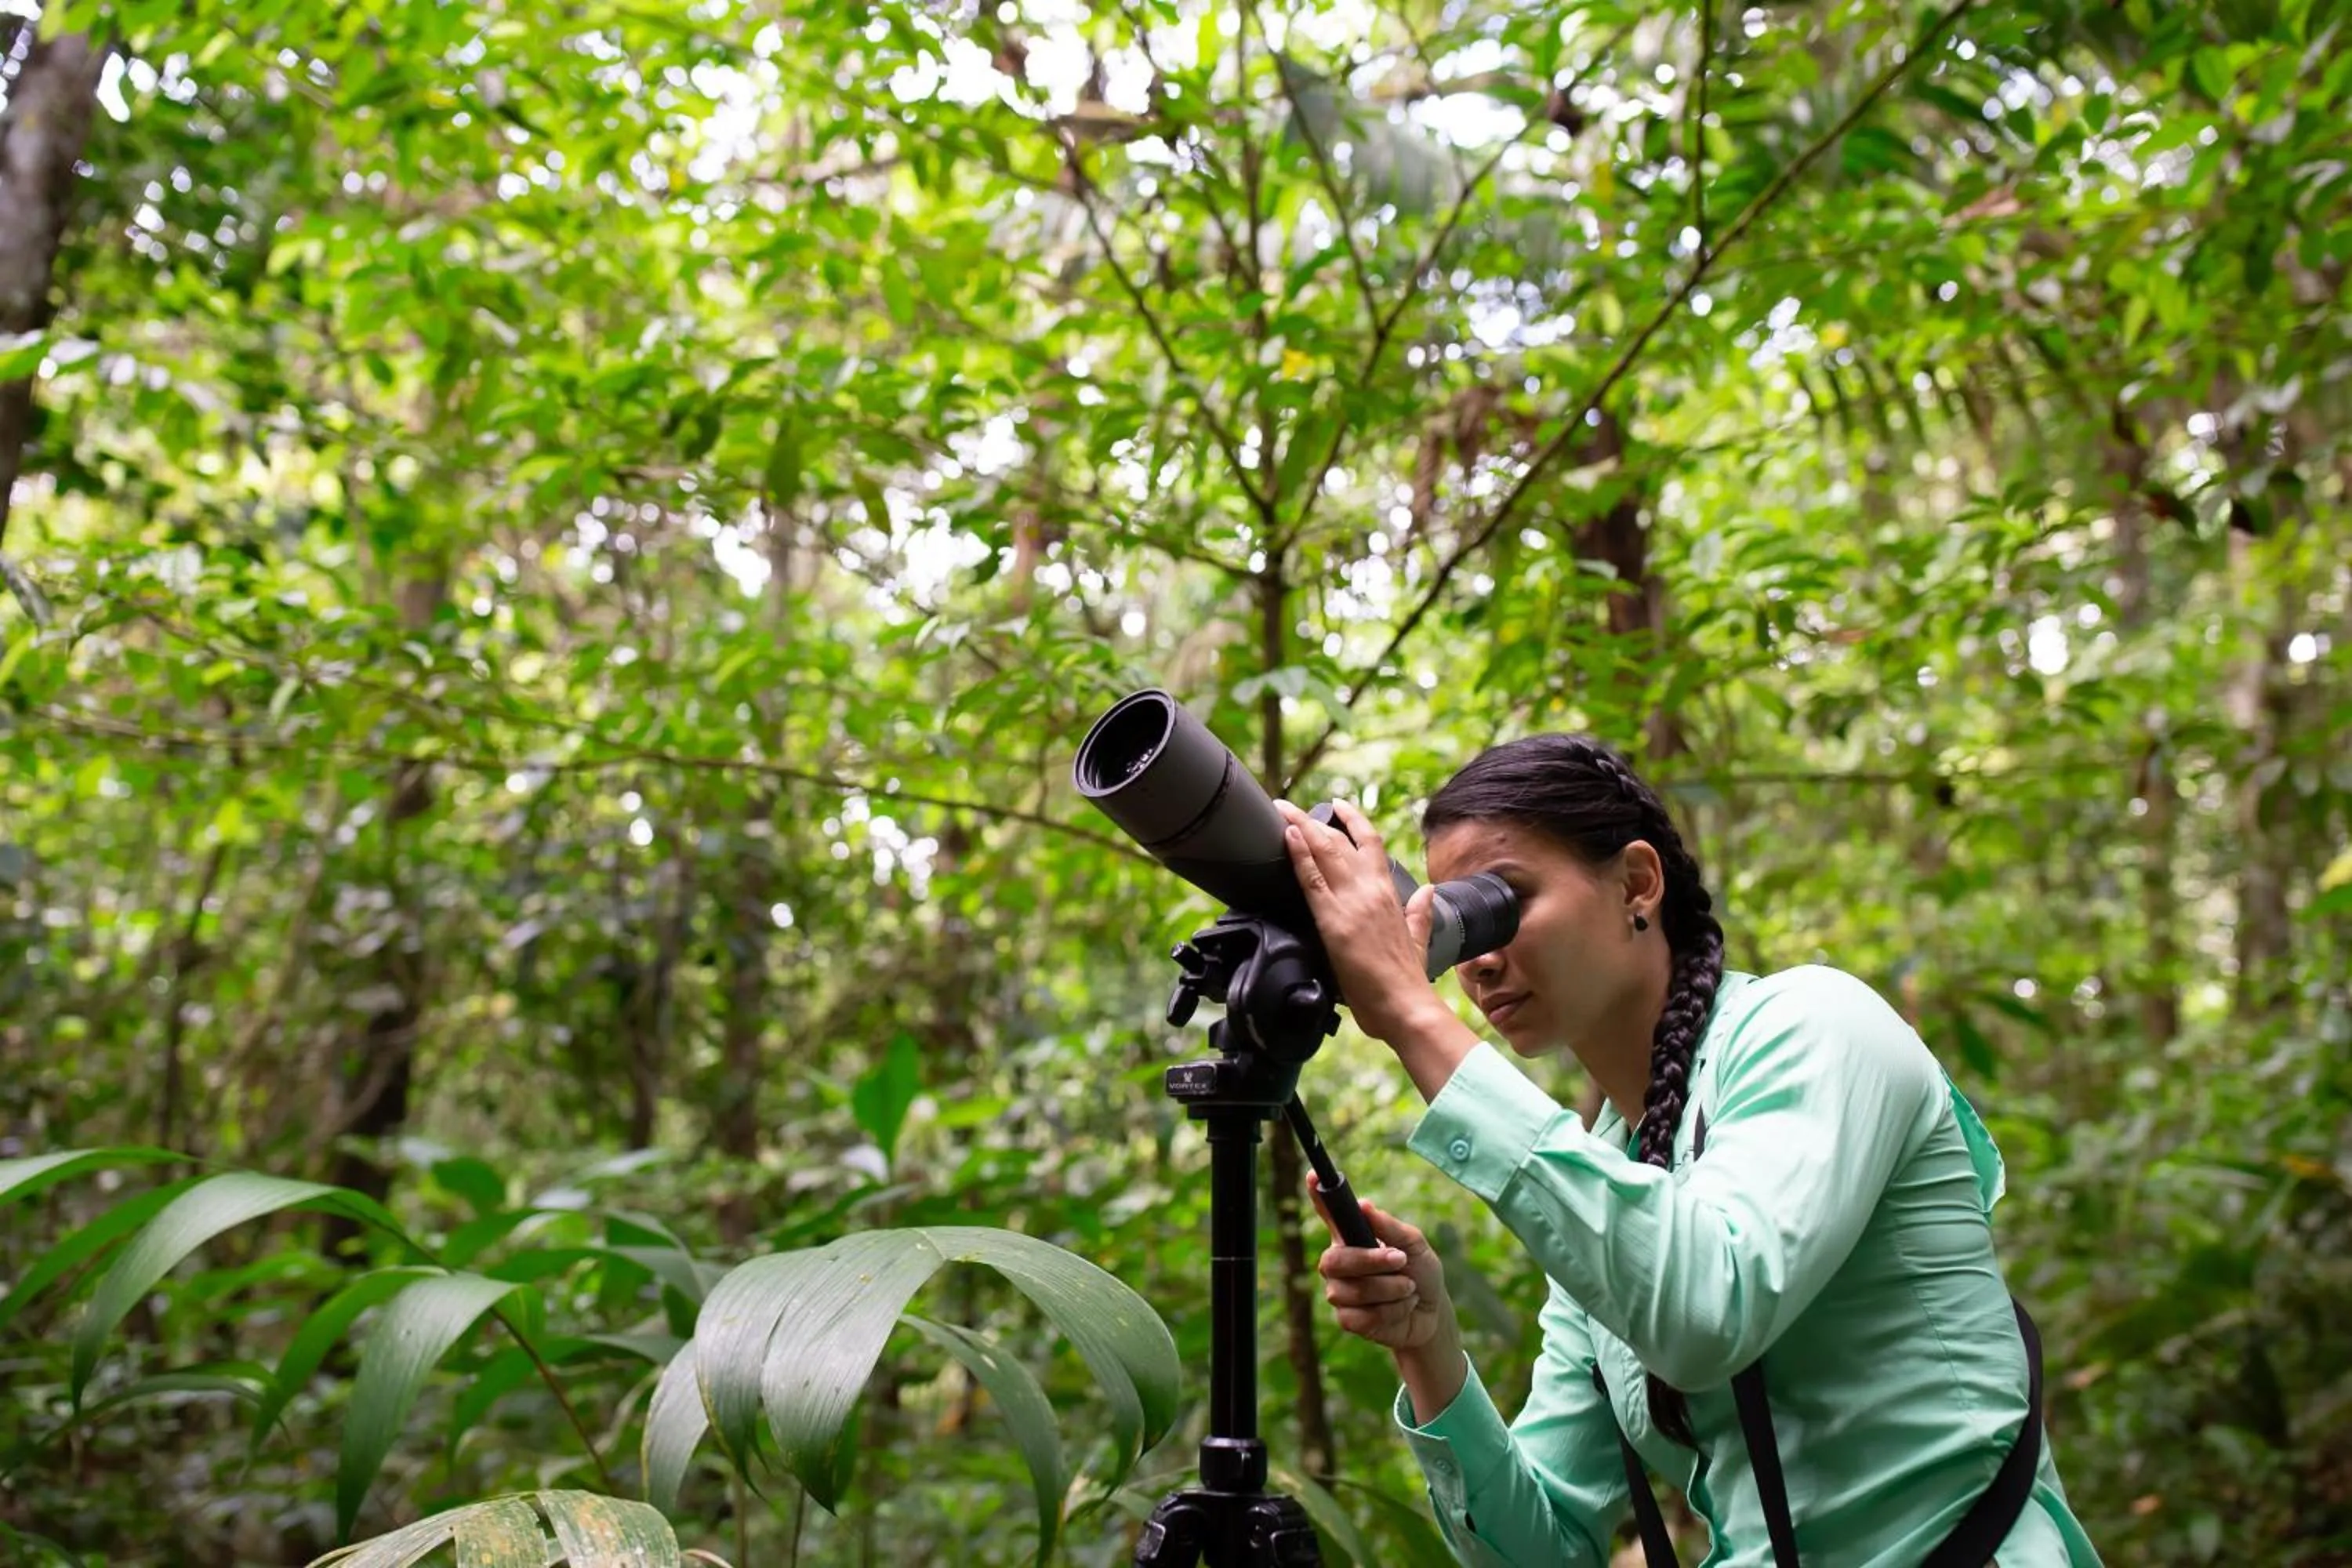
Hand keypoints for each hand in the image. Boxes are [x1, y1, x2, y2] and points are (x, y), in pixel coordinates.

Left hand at [1276, 799, 1440, 1042]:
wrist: (1405, 1007)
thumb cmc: (1407, 980)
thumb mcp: (1419, 938)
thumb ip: (1420, 912)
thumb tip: (1429, 891)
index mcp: (1390, 894)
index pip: (1370, 843)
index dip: (1353, 820)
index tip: (1337, 805)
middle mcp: (1371, 891)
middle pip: (1339, 841)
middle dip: (1312, 819)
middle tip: (1289, 805)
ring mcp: (1352, 903)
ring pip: (1324, 852)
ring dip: (1299, 827)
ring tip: (1281, 810)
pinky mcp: (1334, 921)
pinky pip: (1312, 879)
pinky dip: (1299, 854)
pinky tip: (1287, 836)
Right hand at [1309, 1173, 1454, 1352]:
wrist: (1432, 1314)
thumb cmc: (1421, 1272)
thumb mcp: (1415, 1246)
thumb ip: (1391, 1227)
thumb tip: (1364, 1206)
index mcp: (1352, 1237)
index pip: (1329, 1214)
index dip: (1317, 1196)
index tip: (1312, 1175)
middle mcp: (1339, 1263)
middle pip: (1334, 1260)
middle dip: (1371, 1261)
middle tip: (1400, 1260)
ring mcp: (1340, 1292)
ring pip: (1352, 1291)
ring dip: (1390, 1289)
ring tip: (1408, 1288)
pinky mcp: (1347, 1320)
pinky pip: (1360, 1317)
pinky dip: (1391, 1312)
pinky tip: (1400, 1309)